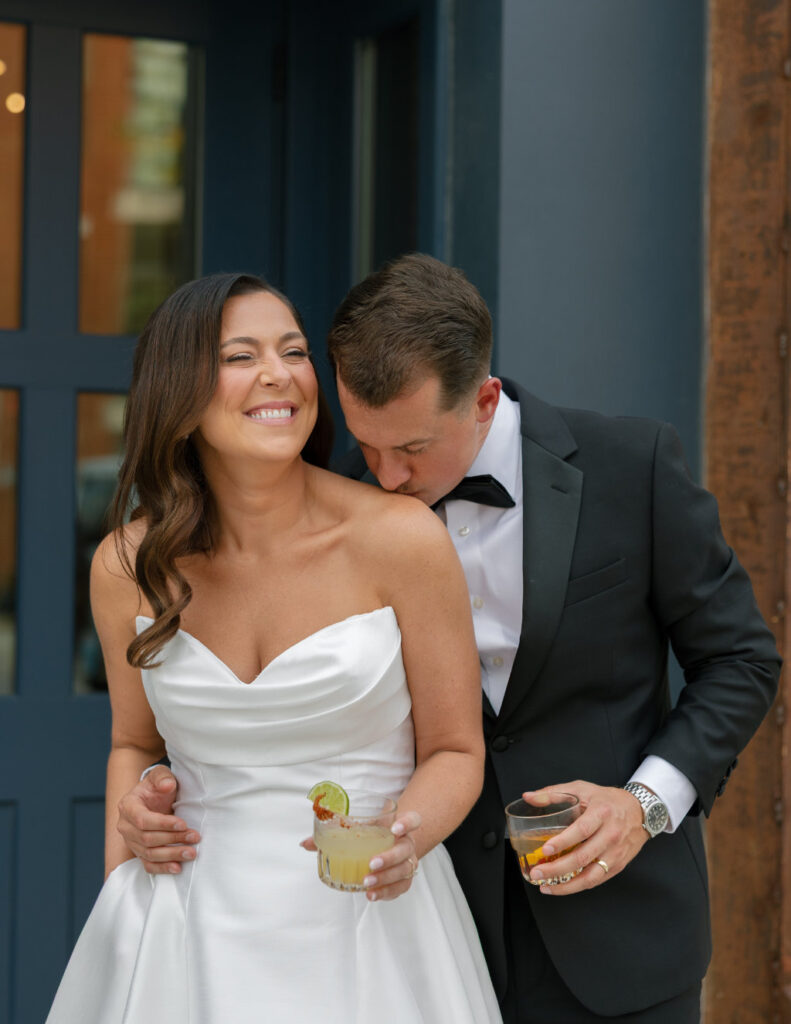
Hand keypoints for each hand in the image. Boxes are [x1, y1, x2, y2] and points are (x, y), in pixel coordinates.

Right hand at [116, 765, 200, 874]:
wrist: (153, 796)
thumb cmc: (157, 786)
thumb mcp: (160, 775)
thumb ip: (163, 777)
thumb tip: (167, 785)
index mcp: (128, 806)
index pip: (143, 819)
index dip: (163, 824)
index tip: (183, 824)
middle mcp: (125, 826)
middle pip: (147, 838)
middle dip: (173, 839)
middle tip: (194, 837)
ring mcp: (130, 841)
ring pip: (149, 853)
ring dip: (171, 855)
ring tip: (191, 853)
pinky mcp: (138, 852)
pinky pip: (148, 864)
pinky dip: (162, 868)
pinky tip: (177, 868)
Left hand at [300, 810, 421, 901]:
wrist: (391, 844)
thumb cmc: (372, 834)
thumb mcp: (358, 828)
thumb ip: (332, 833)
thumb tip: (304, 843)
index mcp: (399, 826)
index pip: (413, 820)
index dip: (407, 824)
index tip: (394, 829)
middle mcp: (407, 844)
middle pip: (406, 849)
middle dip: (389, 857)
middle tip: (371, 863)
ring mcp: (408, 862)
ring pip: (404, 870)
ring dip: (386, 878)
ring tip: (367, 883)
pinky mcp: (404, 879)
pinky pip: (401, 887)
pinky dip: (387, 892)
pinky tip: (372, 895)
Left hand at [522, 781, 647, 894]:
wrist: (640, 811)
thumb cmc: (607, 799)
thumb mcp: (582, 789)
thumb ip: (554, 793)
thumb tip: (528, 797)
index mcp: (601, 813)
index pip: (581, 830)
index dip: (563, 842)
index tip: (545, 850)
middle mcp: (611, 835)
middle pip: (583, 857)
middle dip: (557, 869)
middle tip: (537, 873)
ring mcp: (616, 853)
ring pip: (591, 876)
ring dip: (567, 885)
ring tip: (546, 887)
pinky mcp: (618, 865)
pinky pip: (597, 880)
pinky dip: (578, 886)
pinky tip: (563, 887)